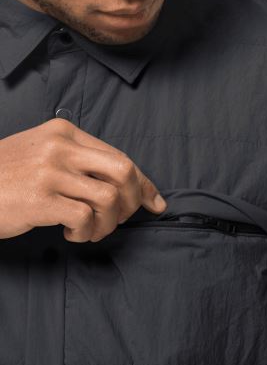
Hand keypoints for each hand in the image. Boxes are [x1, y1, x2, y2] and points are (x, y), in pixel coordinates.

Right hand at [0, 117, 166, 241]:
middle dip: (132, 201)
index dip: (143, 183)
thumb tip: (122, 182)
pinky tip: (71, 233)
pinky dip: (86, 231)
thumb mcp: (43, 154)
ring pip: (108, 198)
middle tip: (120, 220)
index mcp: (65, 132)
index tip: (155, 203)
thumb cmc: (6, 175)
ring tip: (90, 230)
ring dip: (107, 223)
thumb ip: (80, 161)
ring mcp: (50, 171)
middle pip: (123, 172)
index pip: (119, 156)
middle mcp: (61, 147)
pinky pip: (85, 217)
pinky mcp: (40, 198)